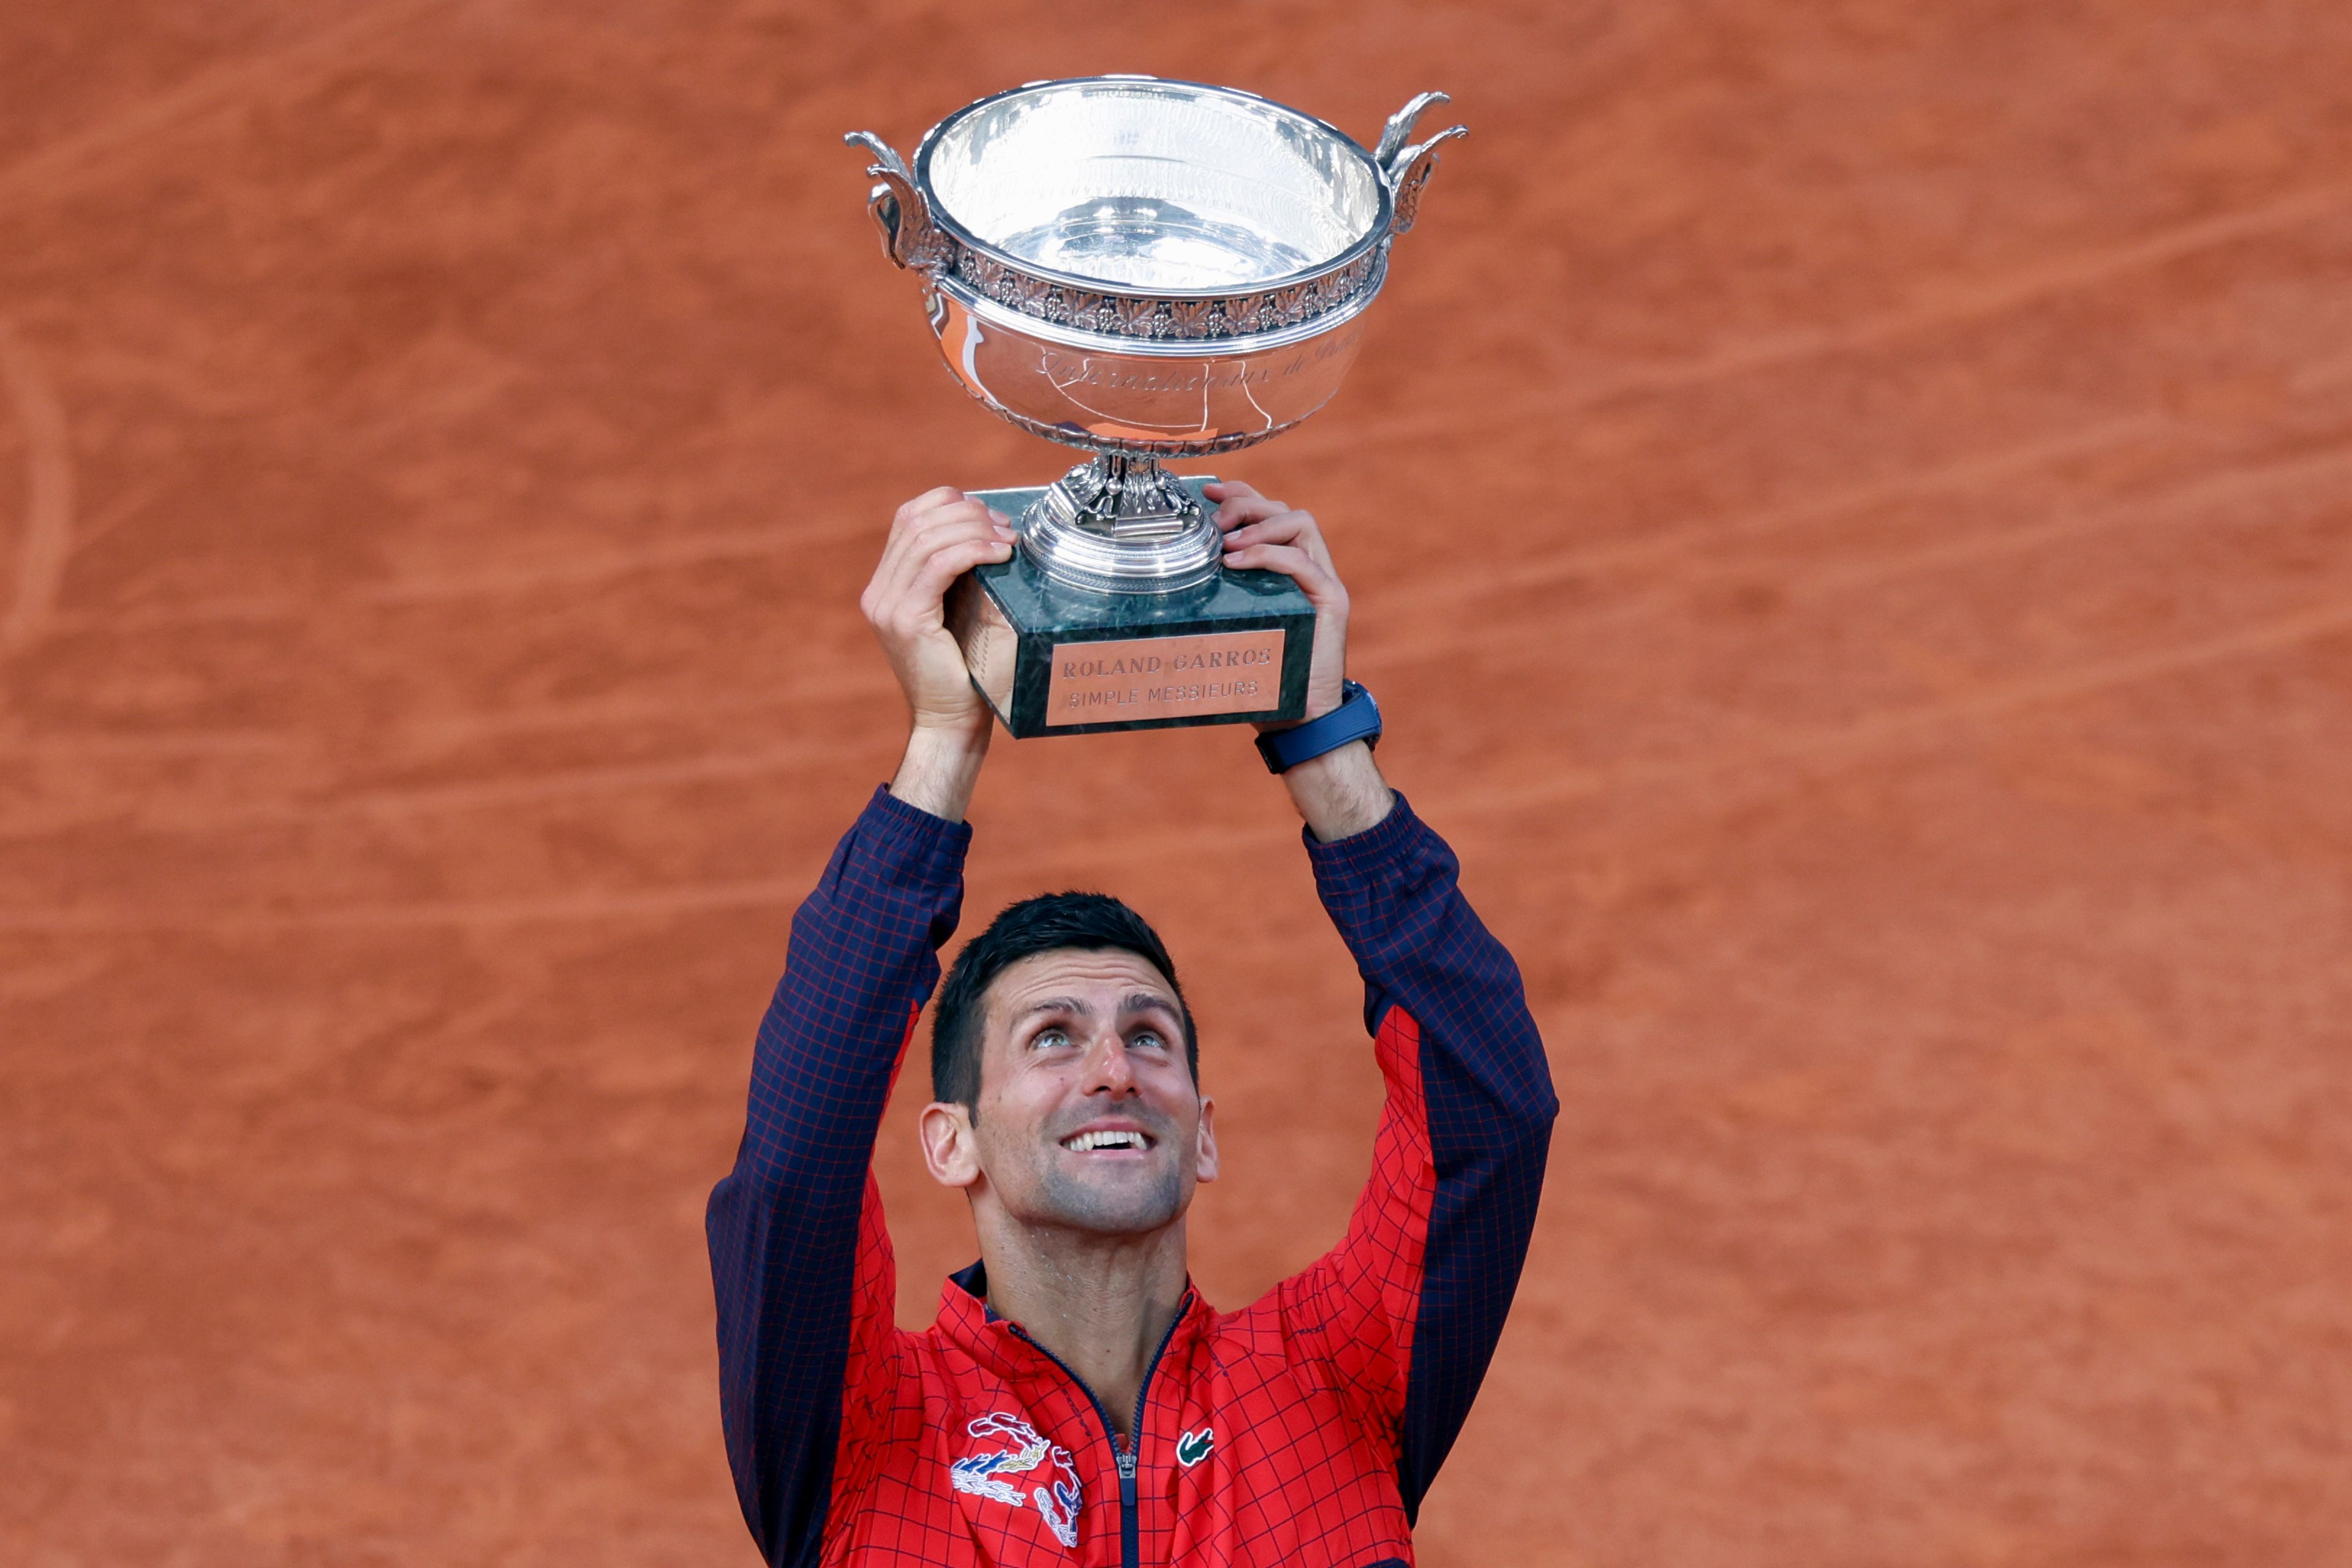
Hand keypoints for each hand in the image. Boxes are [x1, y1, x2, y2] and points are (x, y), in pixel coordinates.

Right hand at [861, 487, 1016, 818]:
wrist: (950, 721)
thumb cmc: (966, 670)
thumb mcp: (957, 611)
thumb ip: (956, 576)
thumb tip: (990, 528)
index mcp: (885, 586)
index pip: (908, 517)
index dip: (948, 503)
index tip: (988, 515)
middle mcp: (878, 593)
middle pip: (917, 521)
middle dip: (967, 514)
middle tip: (1005, 527)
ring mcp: (887, 606)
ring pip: (928, 539)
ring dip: (974, 529)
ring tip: (1008, 539)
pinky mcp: (907, 621)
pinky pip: (938, 566)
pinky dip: (973, 550)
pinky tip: (1000, 554)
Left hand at [1206, 480, 1347, 726]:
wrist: (1301, 719)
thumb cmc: (1262, 676)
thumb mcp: (1232, 626)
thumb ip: (1217, 598)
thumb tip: (1166, 584)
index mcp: (1287, 568)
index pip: (1269, 511)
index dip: (1240, 493)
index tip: (1207, 492)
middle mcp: (1310, 568)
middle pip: (1283, 509)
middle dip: (1244, 504)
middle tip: (1212, 521)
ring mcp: (1323, 582)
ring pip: (1300, 523)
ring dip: (1258, 525)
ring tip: (1226, 543)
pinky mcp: (1332, 601)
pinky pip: (1303, 562)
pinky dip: (1268, 554)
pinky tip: (1236, 564)